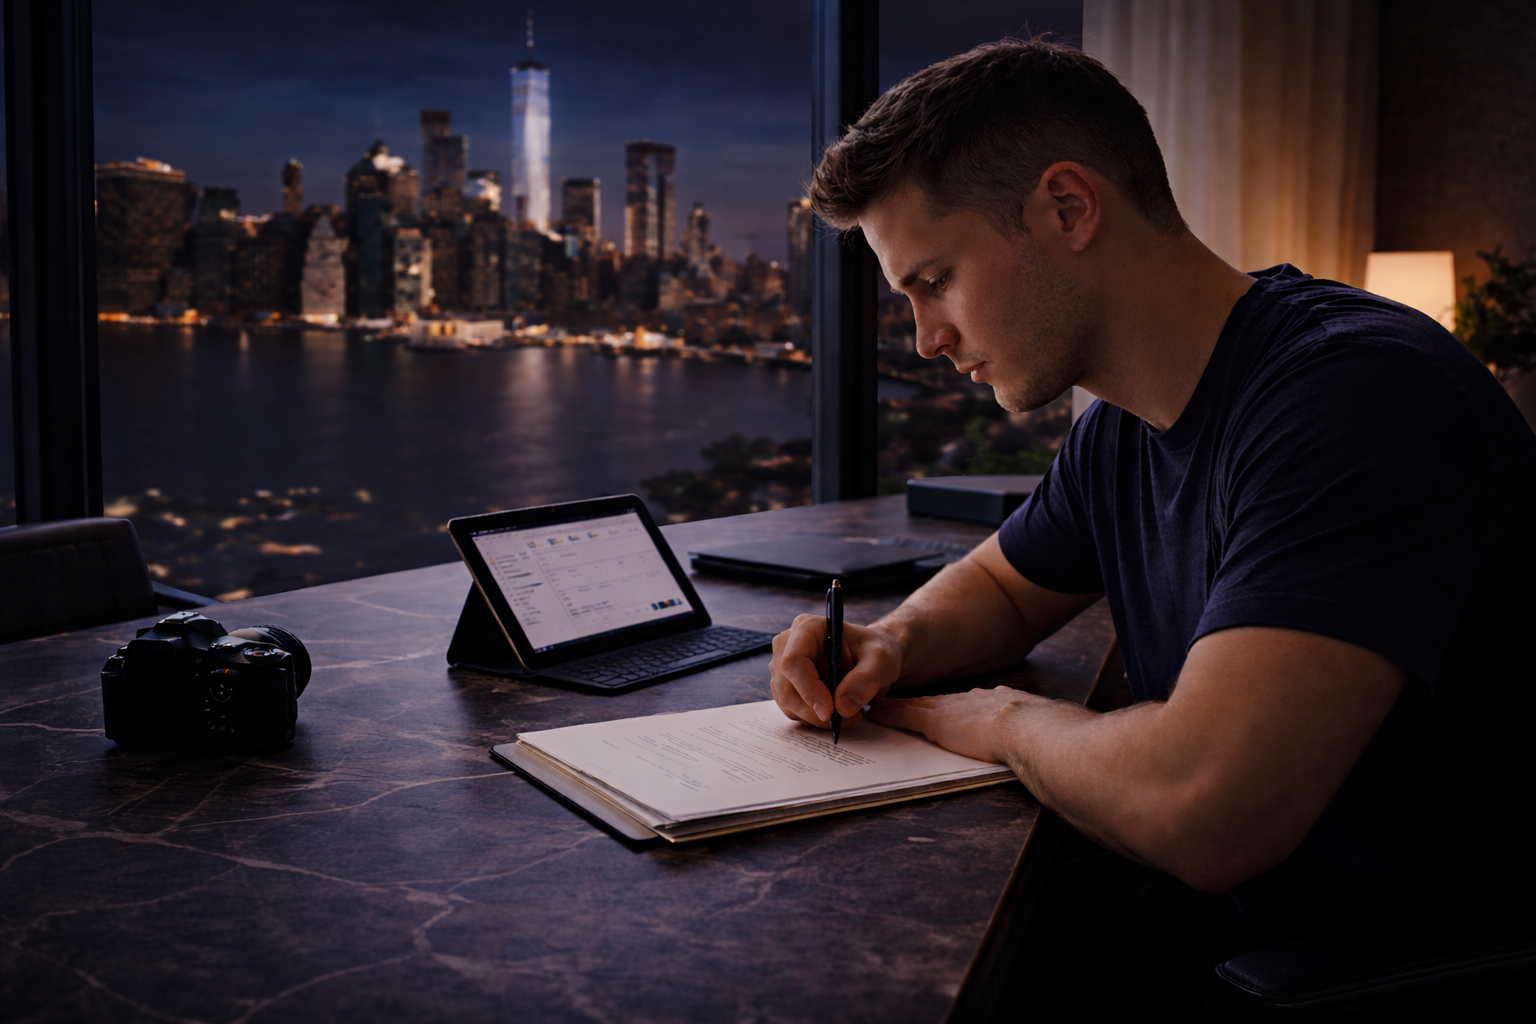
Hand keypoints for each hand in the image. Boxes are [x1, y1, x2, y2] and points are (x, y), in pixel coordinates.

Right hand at [769, 614, 902, 728]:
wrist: (873, 658)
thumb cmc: (875, 651)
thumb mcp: (881, 659)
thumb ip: (866, 679)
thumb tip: (842, 706)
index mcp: (808, 627)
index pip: (794, 660)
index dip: (808, 688)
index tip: (829, 711)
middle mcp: (789, 644)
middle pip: (787, 686)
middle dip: (814, 711)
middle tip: (844, 720)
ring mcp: (785, 667)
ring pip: (788, 702)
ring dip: (816, 718)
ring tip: (849, 716)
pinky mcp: (788, 686)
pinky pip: (793, 710)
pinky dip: (814, 719)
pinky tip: (838, 713)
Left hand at [868, 687, 1035, 764]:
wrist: (1023, 726)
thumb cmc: (1033, 732)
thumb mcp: (1028, 724)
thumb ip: (1025, 728)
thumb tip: (1037, 736)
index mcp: (990, 702)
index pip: (963, 704)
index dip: (949, 706)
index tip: (941, 707)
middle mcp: (967, 701)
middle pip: (936, 701)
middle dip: (921, 703)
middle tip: (904, 703)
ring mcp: (949, 709)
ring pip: (917, 705)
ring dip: (900, 706)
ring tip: (884, 705)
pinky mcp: (934, 720)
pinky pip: (905, 715)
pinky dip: (890, 715)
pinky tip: (878, 715)